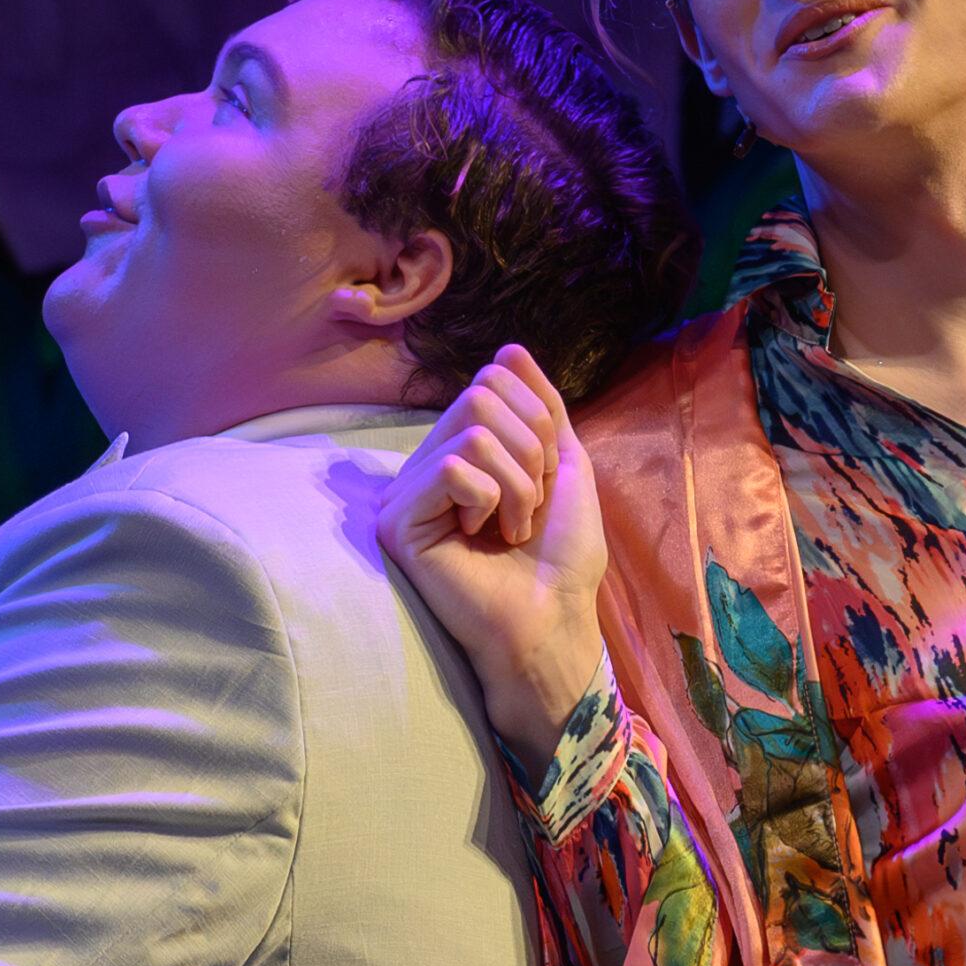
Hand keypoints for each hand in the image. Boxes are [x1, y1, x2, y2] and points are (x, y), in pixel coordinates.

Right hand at [377, 345, 607, 770]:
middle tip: (527, 508)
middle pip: (480, 392)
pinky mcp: (398, 521)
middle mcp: (430, 461)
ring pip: (470, 429)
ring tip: (509, 528)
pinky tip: (480, 538)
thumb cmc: (560, 556)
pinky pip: (453, 467)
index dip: (539, 423)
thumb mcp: (567, 464)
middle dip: (529, 450)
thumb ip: (542, 405)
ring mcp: (409, 490)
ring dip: (515, 483)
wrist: (552, 618)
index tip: (545, 481)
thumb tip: (510, 346)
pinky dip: (488, 499)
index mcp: (466, 446)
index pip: (494, 378)